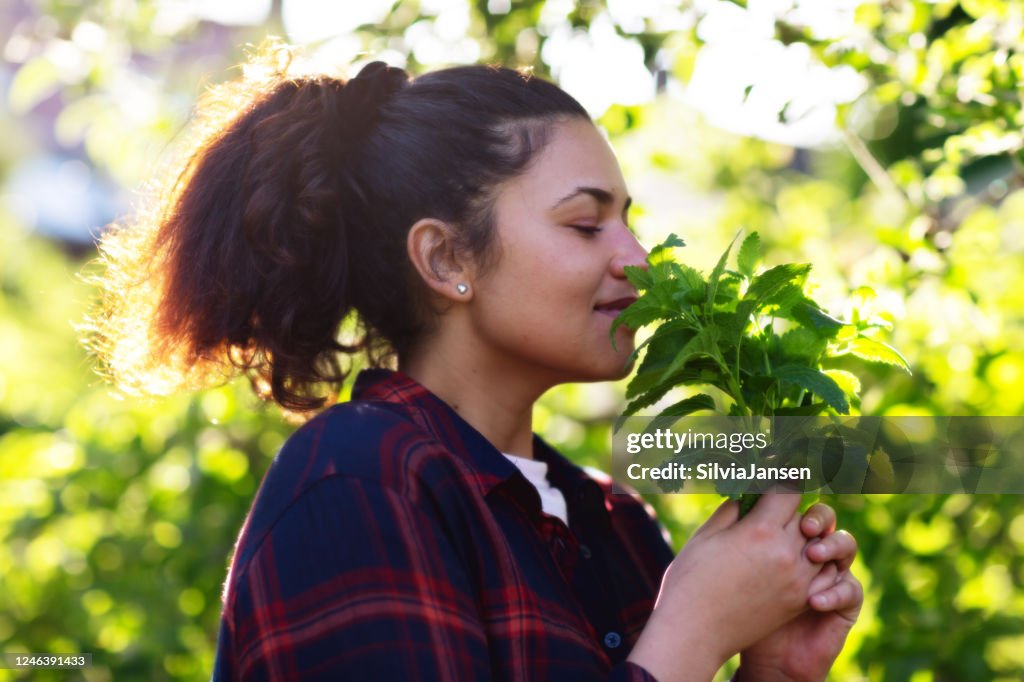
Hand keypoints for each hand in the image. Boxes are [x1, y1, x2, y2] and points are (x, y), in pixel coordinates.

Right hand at [629, 493, 821, 681]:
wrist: (695, 633)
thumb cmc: (691, 581)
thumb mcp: (706, 535)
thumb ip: (733, 509)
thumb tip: (749, 494)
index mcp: (760, 531)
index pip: (789, 491)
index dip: (783, 479)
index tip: (775, 475)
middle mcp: (786, 553)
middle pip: (806, 516)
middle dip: (790, 509)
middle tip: (774, 506)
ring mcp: (797, 580)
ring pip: (819, 544)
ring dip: (805, 536)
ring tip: (784, 535)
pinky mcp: (798, 601)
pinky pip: (822, 573)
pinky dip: (814, 563)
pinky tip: (793, 560)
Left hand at [735, 503, 862, 681]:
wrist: (762, 655)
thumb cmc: (742, 608)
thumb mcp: (734, 566)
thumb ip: (736, 530)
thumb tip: (736, 493)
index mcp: (785, 535)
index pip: (796, 505)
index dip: (797, 497)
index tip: (786, 495)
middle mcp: (811, 549)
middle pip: (825, 520)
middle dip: (817, 519)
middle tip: (804, 527)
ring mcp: (829, 574)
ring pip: (845, 546)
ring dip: (831, 547)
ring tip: (812, 555)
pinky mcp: (842, 604)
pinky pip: (850, 590)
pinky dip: (834, 592)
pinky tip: (813, 601)